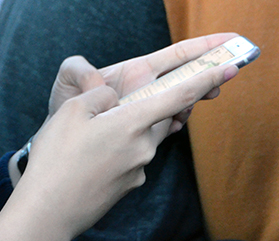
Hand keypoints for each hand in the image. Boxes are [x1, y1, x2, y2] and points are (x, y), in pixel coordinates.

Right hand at [0, 34, 239, 240]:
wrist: (47, 210)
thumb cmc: (56, 158)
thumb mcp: (71, 110)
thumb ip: (100, 95)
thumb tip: (115, 97)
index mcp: (132, 122)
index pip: (178, 96)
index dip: (206, 79)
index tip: (231, 68)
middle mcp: (143, 147)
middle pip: (159, 115)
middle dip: (155, 104)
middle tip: (139, 94)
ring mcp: (138, 168)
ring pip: (142, 134)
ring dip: (128, 125)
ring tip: (92, 131)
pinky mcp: (128, 184)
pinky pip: (130, 154)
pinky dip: (116, 145)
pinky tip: (89, 152)